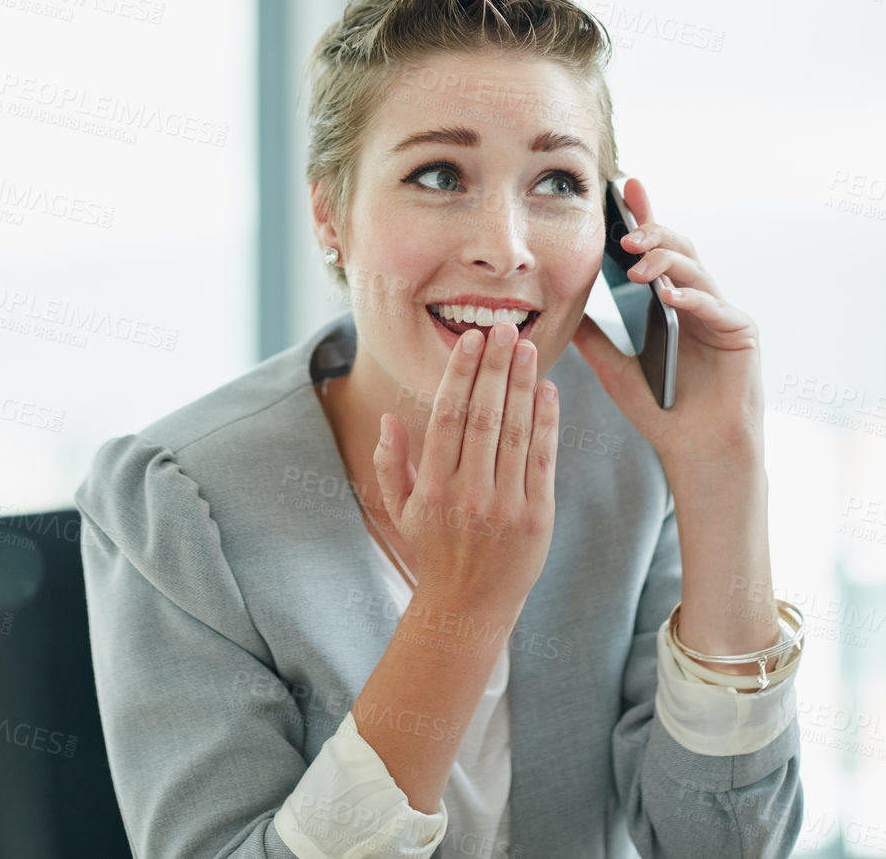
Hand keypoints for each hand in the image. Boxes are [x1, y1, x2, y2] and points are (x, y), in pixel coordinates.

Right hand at [373, 322, 557, 617]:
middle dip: (495, 368)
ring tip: (526, 348)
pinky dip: (546, 422)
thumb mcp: (398, 508)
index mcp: (430, 486)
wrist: (470, 607)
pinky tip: (547, 391)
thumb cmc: (432, 548)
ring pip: (513, 432)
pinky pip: (541, 460)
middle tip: (505, 328)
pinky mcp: (536, 518)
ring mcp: (504, 506)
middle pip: (483, 416)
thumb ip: (390, 462)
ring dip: (521, 385)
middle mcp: (466, 494)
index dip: (460, 375)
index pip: (447, 416)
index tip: (471, 340)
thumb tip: (389, 418)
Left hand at [571, 178, 765, 476]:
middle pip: (678, 249)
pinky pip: (716, 306)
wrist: (696, 452)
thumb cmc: (660, 411)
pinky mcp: (742, 332)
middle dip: (653, 232)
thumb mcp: (614, 368)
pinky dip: (692, 298)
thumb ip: (593, 336)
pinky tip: (669, 297)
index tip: (624, 186)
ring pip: (695, 269)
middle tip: (626, 233)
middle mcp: (698, 300)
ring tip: (637, 264)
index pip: (655, 250)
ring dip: (666, 262)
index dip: (642, 217)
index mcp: (670, 301)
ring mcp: (722, 313)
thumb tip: (559, 304)